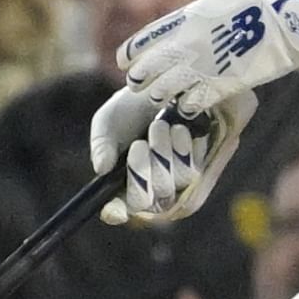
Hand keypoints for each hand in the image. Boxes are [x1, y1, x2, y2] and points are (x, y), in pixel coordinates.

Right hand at [89, 81, 252, 224]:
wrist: (167, 85)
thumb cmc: (131, 108)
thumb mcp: (109, 122)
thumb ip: (102, 145)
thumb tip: (101, 169)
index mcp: (121, 181)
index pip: (116, 210)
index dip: (115, 213)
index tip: (114, 211)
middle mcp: (148, 188)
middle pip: (147, 201)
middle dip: (142, 170)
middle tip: (139, 144)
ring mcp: (174, 181)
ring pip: (172, 186)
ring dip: (163, 155)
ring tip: (159, 126)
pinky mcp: (196, 168)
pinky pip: (192, 172)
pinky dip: (183, 150)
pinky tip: (179, 129)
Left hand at [116, 0, 298, 114]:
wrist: (284, 20)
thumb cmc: (255, 3)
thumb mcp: (216, 0)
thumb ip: (194, 16)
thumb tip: (183, 25)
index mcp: (184, 21)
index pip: (143, 41)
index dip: (131, 54)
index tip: (125, 60)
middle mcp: (187, 45)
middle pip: (148, 70)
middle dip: (140, 78)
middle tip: (137, 84)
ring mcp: (202, 68)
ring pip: (164, 90)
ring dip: (160, 94)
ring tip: (159, 96)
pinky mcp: (219, 86)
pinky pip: (190, 103)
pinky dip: (185, 105)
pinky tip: (186, 104)